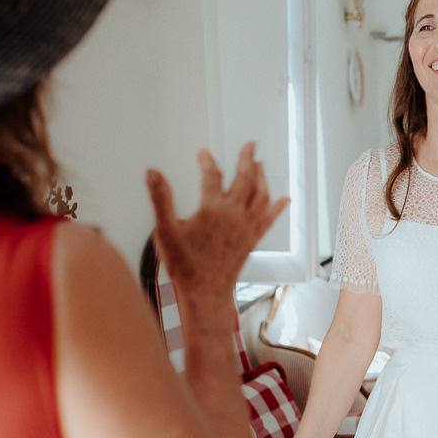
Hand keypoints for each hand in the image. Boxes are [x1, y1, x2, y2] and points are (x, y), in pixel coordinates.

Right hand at [147, 143, 289, 299]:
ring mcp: (247, 227)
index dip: (207, 161)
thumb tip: (152, 172)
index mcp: (212, 209)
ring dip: (262, 177)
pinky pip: (269, 218)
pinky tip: (284, 199)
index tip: (204, 153)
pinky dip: (277, 207)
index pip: (212, 175)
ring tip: (261, 165)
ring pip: (261, 195)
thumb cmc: (184, 264)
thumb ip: (160, 199)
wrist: (205, 293)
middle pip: (245, 178)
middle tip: (250, 145)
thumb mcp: (165, 231)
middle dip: (247, 159)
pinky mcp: (253, 239)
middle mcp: (234, 214)